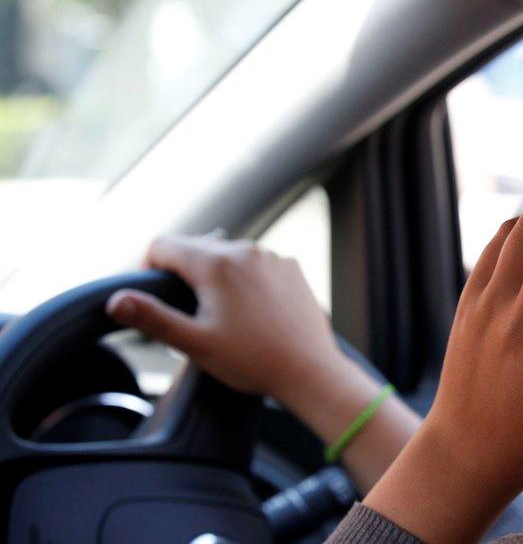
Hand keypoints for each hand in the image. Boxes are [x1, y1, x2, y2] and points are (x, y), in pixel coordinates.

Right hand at [105, 236, 347, 398]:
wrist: (310, 371)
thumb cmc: (253, 360)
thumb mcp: (195, 343)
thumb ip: (153, 318)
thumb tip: (118, 301)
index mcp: (216, 263)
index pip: (163, 245)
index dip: (147, 267)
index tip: (151, 295)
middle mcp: (245, 250)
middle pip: (195, 248)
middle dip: (182, 274)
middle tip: (185, 313)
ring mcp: (272, 258)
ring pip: (227, 257)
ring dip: (215, 277)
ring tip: (219, 316)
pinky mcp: (291, 269)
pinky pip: (255, 265)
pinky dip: (244, 281)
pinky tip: (249, 312)